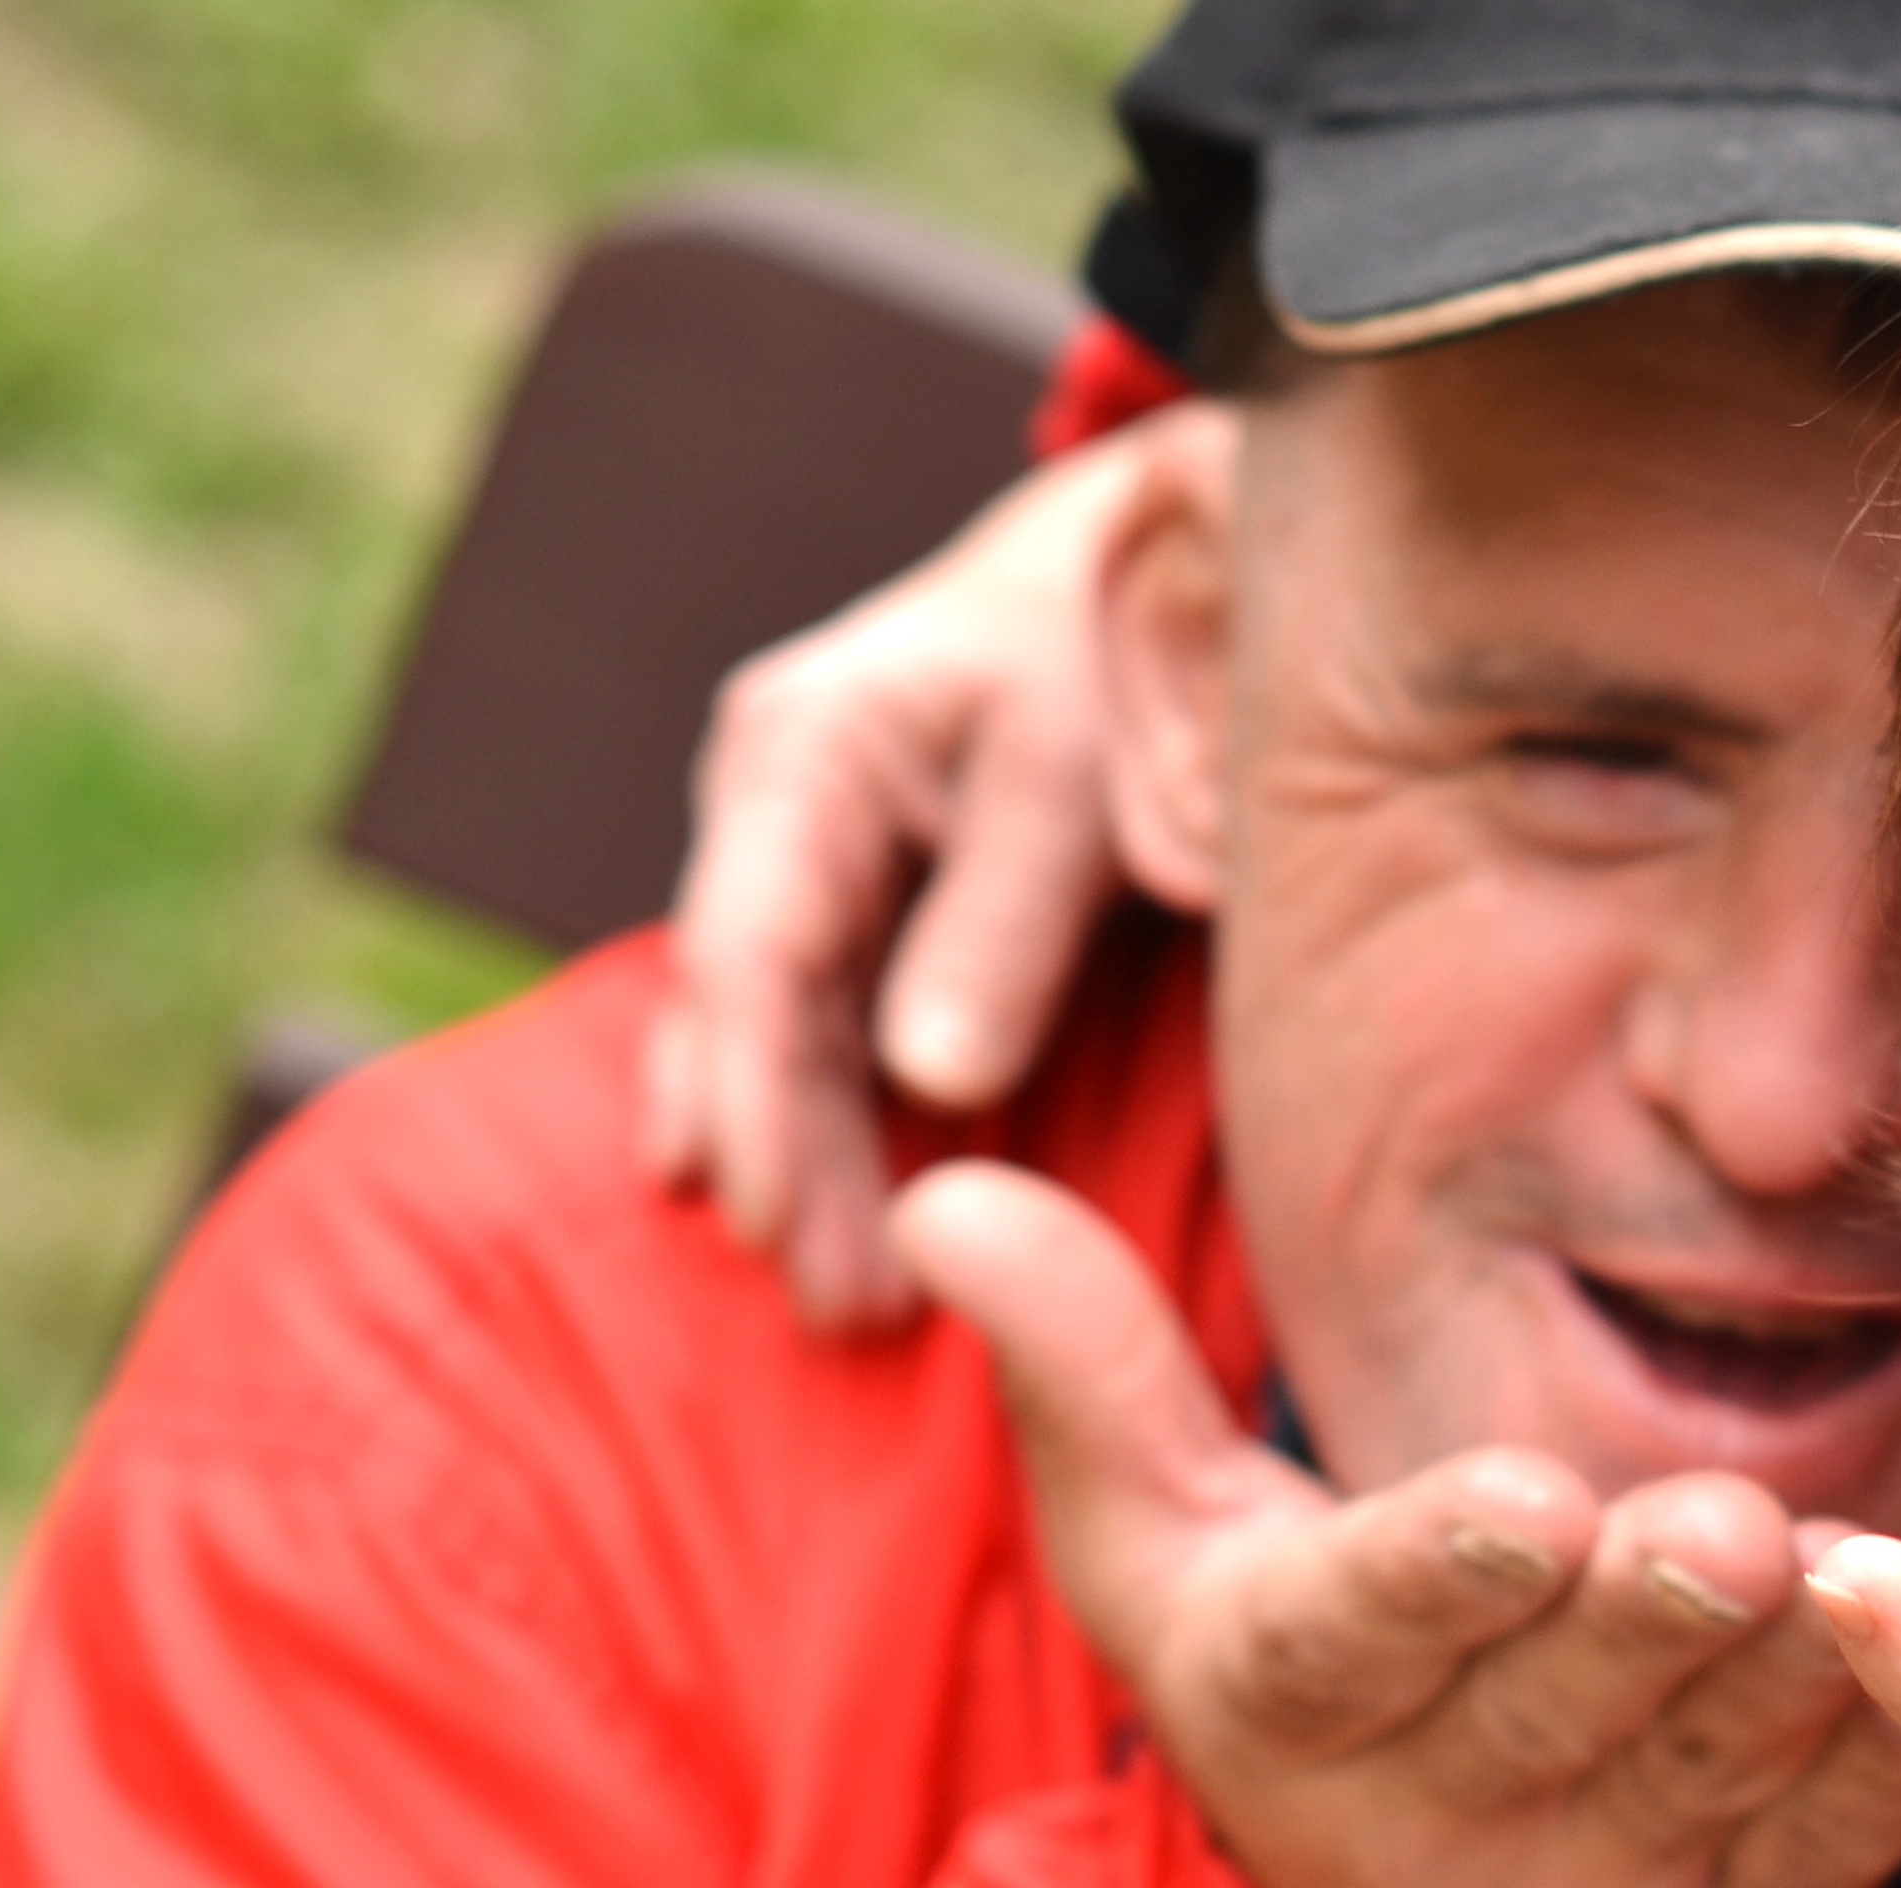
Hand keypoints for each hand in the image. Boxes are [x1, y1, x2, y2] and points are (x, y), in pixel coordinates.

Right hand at [644, 404, 1229, 1333]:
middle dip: (777, 1163)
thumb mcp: (1082, 781)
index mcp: (811, 747)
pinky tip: (775, 1198)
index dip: (760, 1107)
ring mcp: (797, 829)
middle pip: (747, 1007)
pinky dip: (795, 1104)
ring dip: (785, 1155)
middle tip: (840, 1310)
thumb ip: (1008, 921)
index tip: (780, 1229)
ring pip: (764, 1018)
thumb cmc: (1126, 659)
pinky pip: (797, 1006)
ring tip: (837, 1295)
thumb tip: (933, 1081)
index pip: (753, 957)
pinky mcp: (842, 870)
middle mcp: (774, 786)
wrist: (1153, 564)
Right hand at [895, 1164, 1900, 1887]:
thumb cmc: (1297, 1675)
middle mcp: (1447, 1822)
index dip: (1435, 1576)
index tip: (1517, 1505)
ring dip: (1804, 1667)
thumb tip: (955, 1196)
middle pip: (1561, 1705)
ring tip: (1868, 1554)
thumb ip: (1089, 1371)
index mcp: (1292, 1704)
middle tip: (1723, 1527)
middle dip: (1644, 1617)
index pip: (1356, 1636)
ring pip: (1723, 1768)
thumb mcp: (1161, 1548)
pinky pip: (1857, 1839)